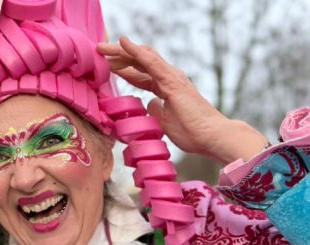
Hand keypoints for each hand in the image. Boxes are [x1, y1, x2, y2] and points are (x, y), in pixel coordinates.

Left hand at [97, 37, 267, 163]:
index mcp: (166, 87)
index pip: (140, 73)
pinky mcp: (171, 80)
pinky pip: (150, 61)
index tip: (106, 66)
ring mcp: (171, 76)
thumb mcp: (165, 121)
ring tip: (102, 48)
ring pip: (142, 56)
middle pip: (139, 61)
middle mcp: (169, 77)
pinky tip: (121, 43)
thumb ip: (156, 110)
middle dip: (118, 56)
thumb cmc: (192, 131)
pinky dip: (134, 51)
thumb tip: (149, 105)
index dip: (123, 68)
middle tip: (99, 52)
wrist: (211, 135)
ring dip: (120, 50)